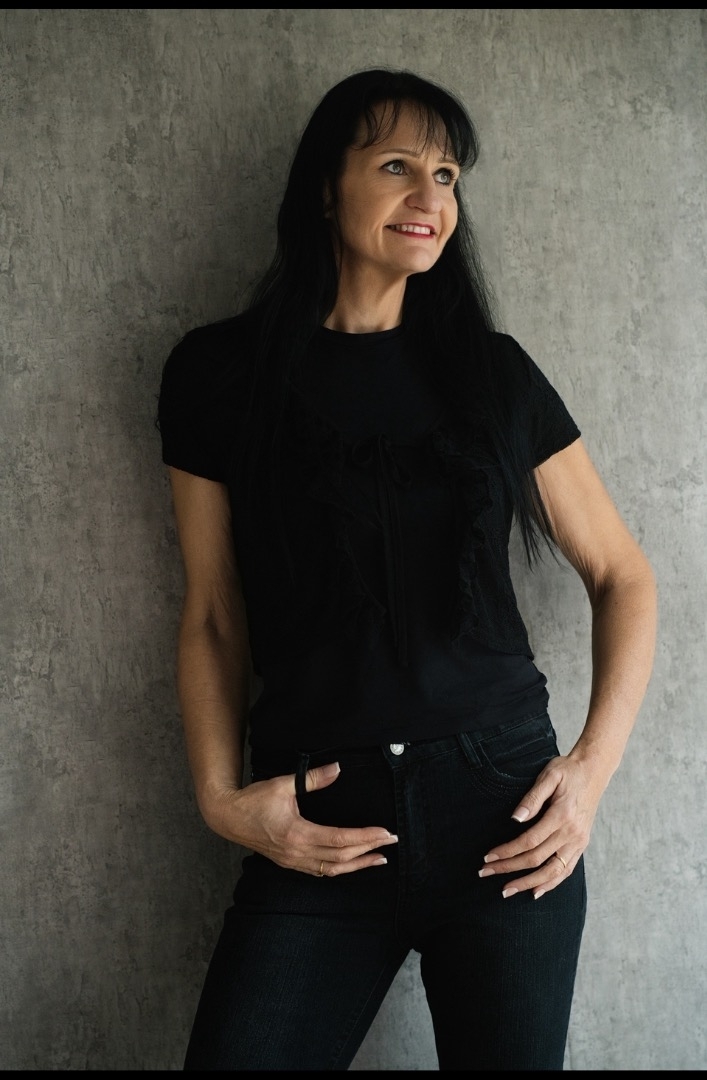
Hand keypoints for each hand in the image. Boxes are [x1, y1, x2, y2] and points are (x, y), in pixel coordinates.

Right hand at [200, 761, 397, 876]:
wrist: (227, 817)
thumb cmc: (253, 799)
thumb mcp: (283, 784)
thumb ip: (313, 779)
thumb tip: (337, 768)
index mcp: (297, 834)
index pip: (340, 840)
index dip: (365, 837)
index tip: (385, 833)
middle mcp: (297, 852)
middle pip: (341, 858)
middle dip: (368, 850)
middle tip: (390, 843)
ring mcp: (292, 861)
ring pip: (331, 869)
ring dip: (357, 865)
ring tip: (378, 859)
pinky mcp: (289, 862)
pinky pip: (319, 871)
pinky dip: (338, 868)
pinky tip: (350, 864)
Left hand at [478, 753, 604, 898]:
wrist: (594, 771)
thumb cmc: (568, 771)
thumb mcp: (549, 776)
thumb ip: (532, 798)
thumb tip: (515, 819)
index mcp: (562, 815)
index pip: (529, 841)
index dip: (507, 851)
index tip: (488, 857)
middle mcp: (572, 833)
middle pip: (536, 859)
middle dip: (509, 868)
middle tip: (485, 873)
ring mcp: (578, 842)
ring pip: (552, 871)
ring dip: (528, 883)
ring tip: (506, 890)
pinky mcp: (581, 845)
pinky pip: (566, 870)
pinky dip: (551, 883)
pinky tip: (535, 891)